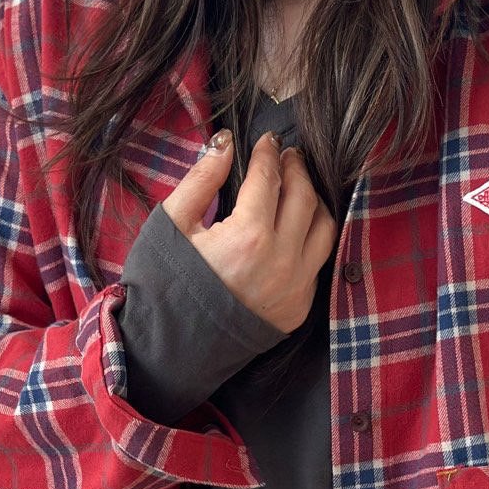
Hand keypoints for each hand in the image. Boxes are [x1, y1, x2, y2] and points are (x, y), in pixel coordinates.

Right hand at [160, 127, 337, 332]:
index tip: (268, 140)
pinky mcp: (299, 308)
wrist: (171, 348)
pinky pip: (318, 262)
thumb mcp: (172, 224)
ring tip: (298, 187)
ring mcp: (295, 287)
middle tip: (288, 156)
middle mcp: (282, 261)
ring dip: (314, 201)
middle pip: (305, 198)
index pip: (270, 179)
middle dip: (297, 169)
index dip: (269, 154)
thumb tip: (225, 144)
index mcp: (249, 237)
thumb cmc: (165, 284)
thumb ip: (202, 180)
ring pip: (324, 228)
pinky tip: (297, 227)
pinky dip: (312, 237)